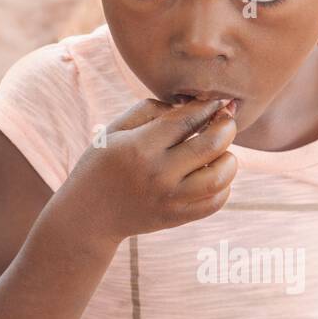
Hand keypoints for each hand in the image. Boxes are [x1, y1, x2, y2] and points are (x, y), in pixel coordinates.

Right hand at [74, 95, 238, 242]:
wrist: (89, 215)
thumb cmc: (103, 163)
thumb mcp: (115, 129)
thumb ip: (151, 109)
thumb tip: (191, 105)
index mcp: (140, 147)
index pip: (187, 119)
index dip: (208, 106)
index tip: (217, 101)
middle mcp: (158, 174)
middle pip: (211, 145)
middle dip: (226, 127)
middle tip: (226, 120)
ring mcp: (170, 199)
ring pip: (219, 177)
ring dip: (229, 159)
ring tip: (221, 152)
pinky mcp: (177, 217)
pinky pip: (215, 202)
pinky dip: (224, 186)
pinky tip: (214, 174)